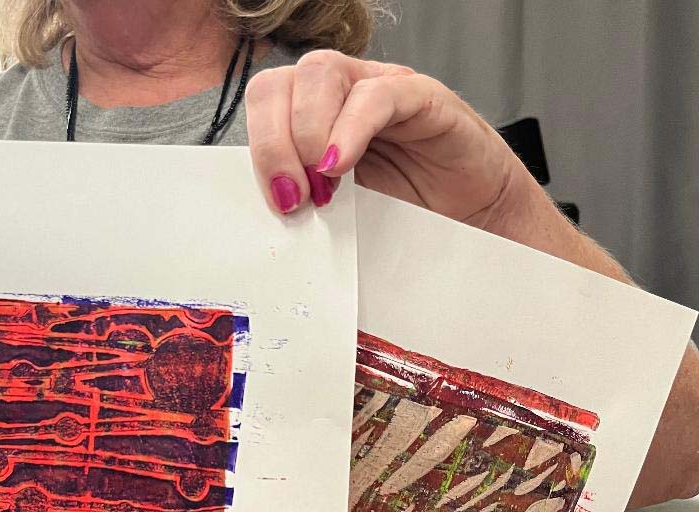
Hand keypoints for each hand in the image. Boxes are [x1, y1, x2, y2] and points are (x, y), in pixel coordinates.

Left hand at [245, 50, 526, 231]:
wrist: (471, 217)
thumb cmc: (406, 210)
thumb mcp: (336, 208)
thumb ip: (301, 198)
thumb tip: (263, 215)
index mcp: (313, 115)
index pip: (265, 101)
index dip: (259, 147)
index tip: (275, 200)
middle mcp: (342, 92)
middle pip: (282, 82)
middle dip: (274, 144)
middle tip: (294, 196)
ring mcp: (380, 87)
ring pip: (320, 74)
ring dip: (307, 135)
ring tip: (323, 186)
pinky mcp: (421, 97)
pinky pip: (376, 96)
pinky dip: (350, 130)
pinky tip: (340, 165)